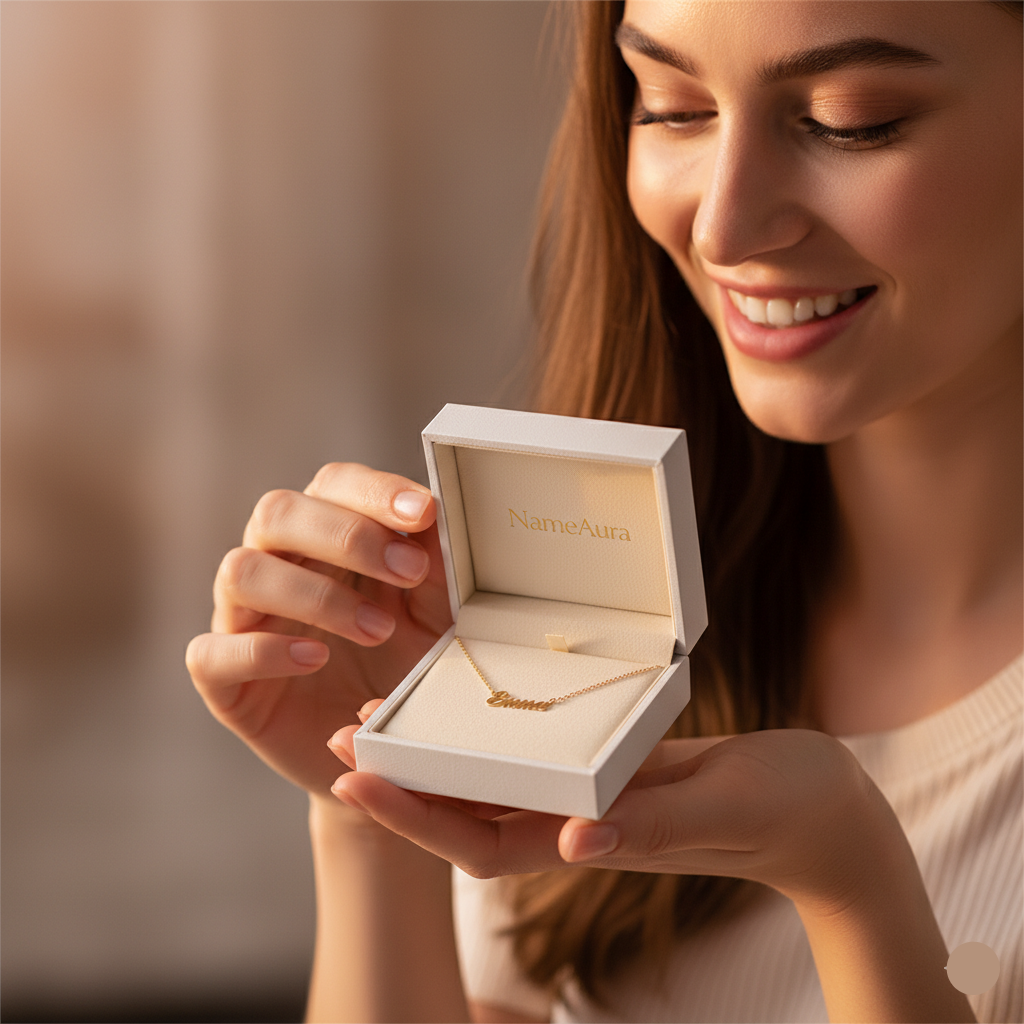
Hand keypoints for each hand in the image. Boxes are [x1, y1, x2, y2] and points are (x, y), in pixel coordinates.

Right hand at [186, 463, 452, 797]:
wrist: (384, 753)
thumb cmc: (409, 666)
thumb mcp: (436, 616)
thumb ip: (435, 567)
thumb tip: (440, 515)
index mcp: (327, 533)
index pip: (333, 483)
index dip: (374, 492)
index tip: (424, 514)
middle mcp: (276, 563)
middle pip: (276, 512)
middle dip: (347, 536)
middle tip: (410, 573)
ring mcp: (242, 618)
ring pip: (241, 571)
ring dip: (315, 595)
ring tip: (378, 630)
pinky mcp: (223, 680)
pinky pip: (210, 651)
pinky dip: (263, 650)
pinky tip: (315, 658)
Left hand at [328, 719, 891, 912]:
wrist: (823, 810)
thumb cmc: (784, 810)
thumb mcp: (720, 808)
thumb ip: (652, 826)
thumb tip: (574, 840)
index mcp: (593, 841)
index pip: (480, 843)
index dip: (413, 815)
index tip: (355, 777)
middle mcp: (577, 823)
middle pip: (469, 813)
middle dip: (402, 782)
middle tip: (341, 730)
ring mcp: (590, 795)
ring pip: (493, 784)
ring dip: (435, 755)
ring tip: (380, 711)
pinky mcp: (609, 768)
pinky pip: (534, 753)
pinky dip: (490, 732)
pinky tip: (463, 698)